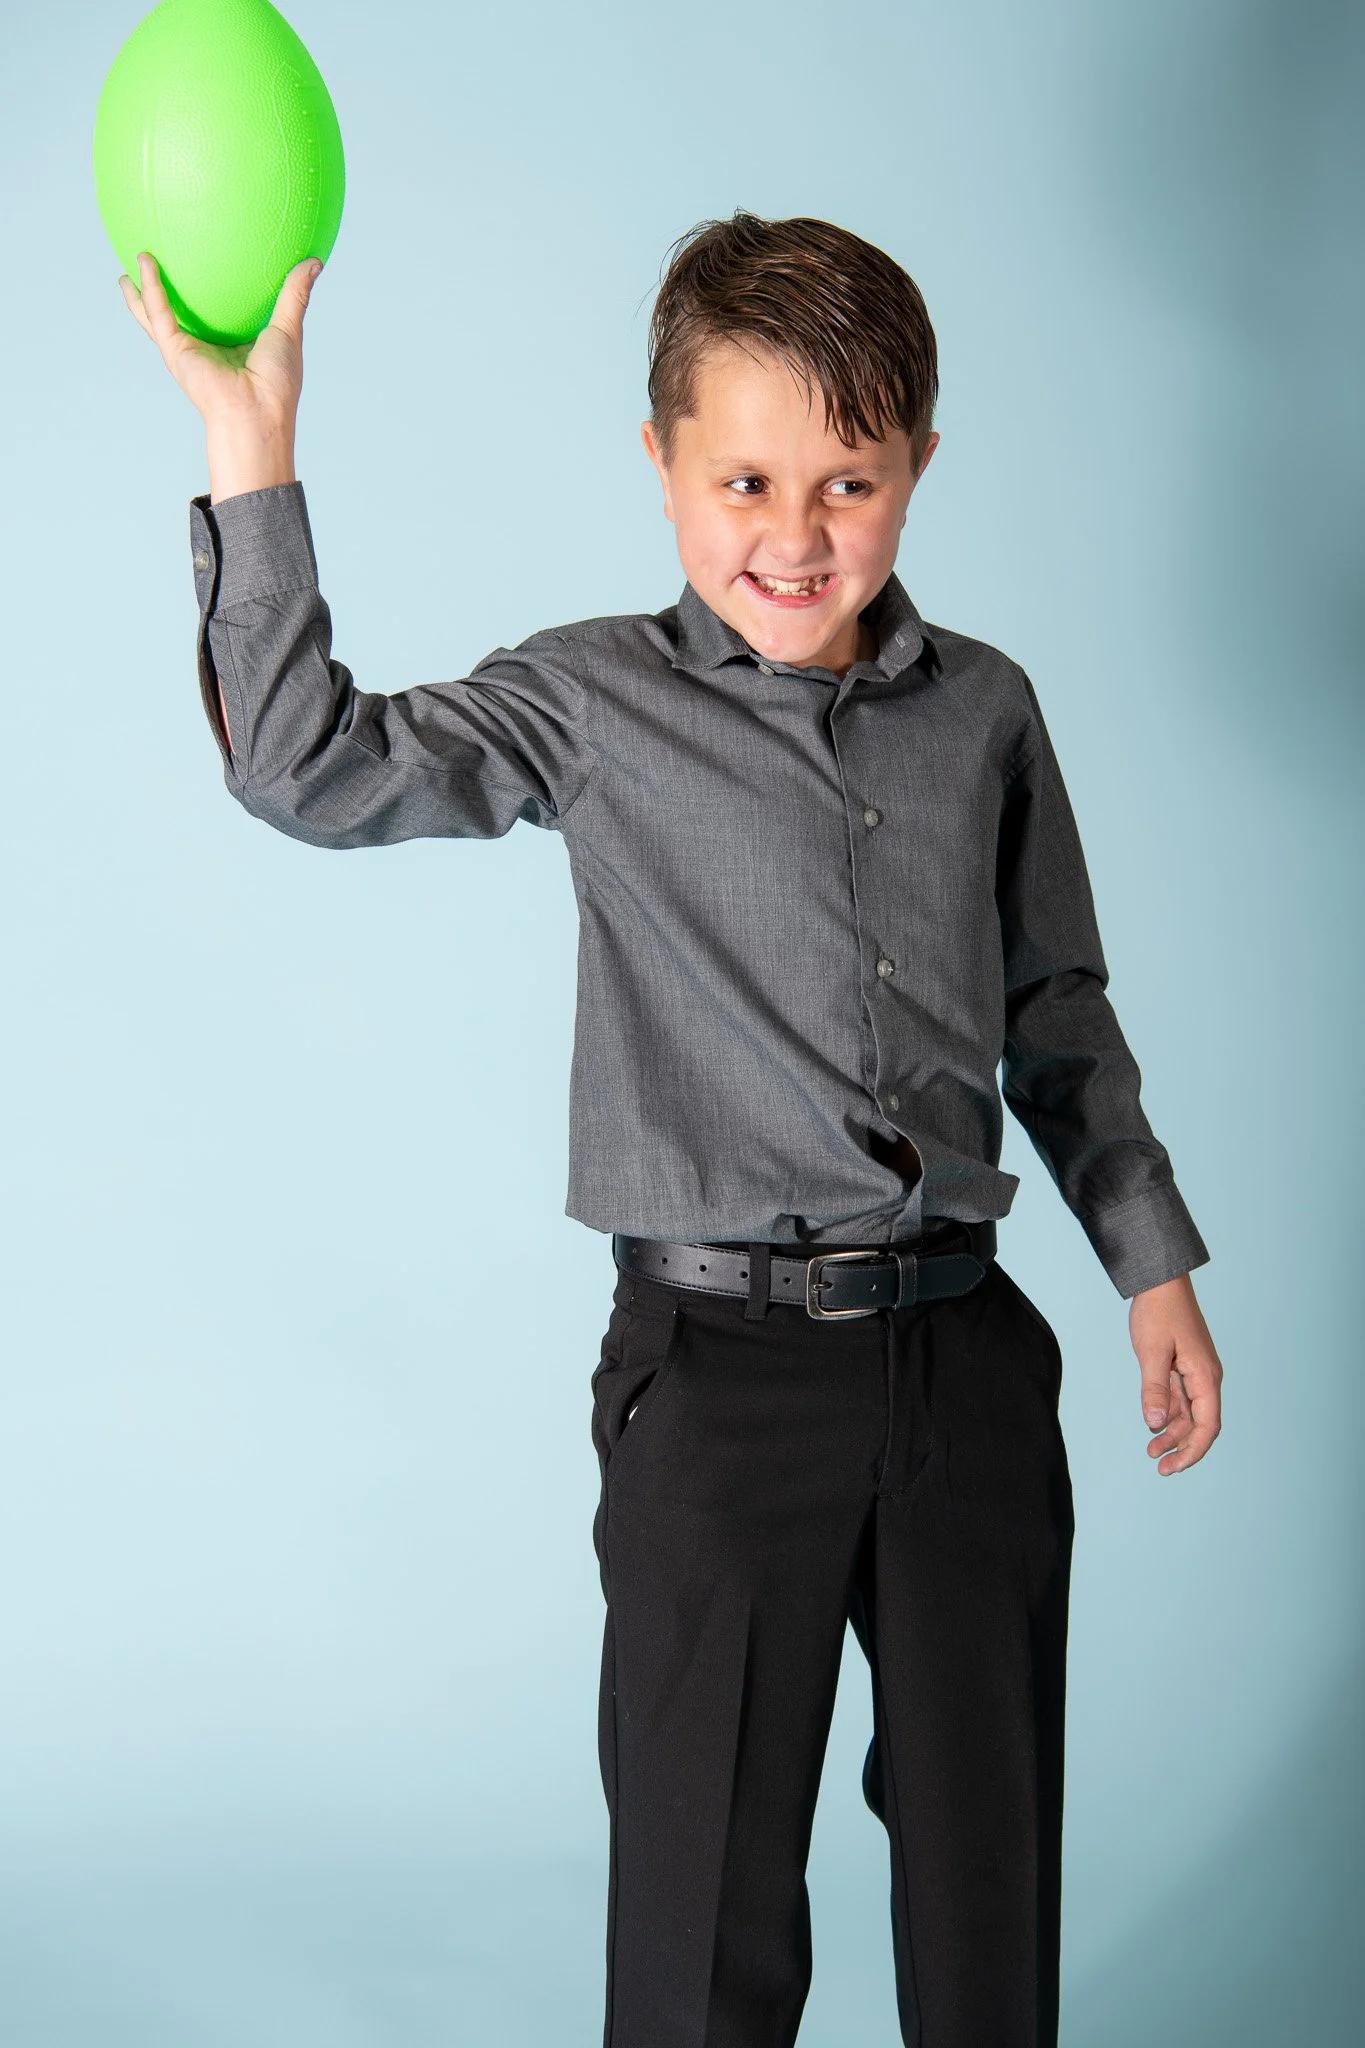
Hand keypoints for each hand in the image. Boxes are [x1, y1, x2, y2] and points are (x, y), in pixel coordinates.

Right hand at [117, 250, 321, 433]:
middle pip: (183, 315)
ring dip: (141, 291)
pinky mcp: (176, 353)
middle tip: (156, 264)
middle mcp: (209, 348)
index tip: (208, 264)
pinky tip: (143, 262)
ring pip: (157, 315)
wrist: (257, 413)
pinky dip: (149, 289)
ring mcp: (189, 351)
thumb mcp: (289, 330)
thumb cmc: (277, 384)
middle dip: (167, 294)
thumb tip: (313, 261)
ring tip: (129, 265)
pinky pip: (158, 314)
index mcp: (235, 346)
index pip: (221, 314)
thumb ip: (295, 295)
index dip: (213, 292)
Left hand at [1128, 1272, 1222, 1474]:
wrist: (1160, 1281)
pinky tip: (1153, 1426)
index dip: (1193, 1450)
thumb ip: (1154, 1390)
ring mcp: (1195, 1372)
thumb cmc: (1158, 1311)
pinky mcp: (1183, 1366)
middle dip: (1181, 1448)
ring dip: (1172, 1433)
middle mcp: (1205, 1377)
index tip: (1173, 1466)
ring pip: (1189, 1414)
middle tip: (1159, 1468)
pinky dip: (1168, 1415)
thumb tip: (1155, 1425)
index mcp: (1205, 1376)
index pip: (1208, 1425)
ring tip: (1151, 1452)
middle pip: (1200, 1424)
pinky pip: (1180, 1399)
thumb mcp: (1152, 1352)